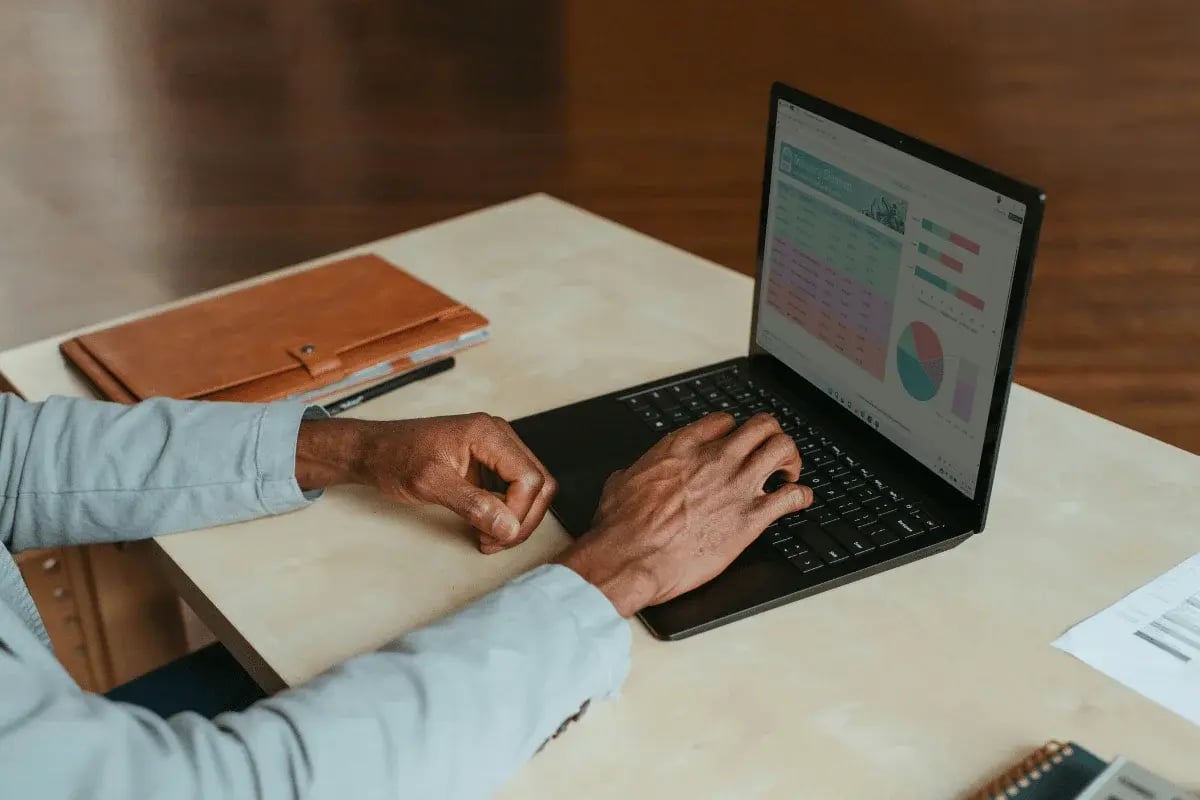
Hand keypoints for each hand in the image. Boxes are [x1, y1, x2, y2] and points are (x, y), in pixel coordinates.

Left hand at [295, 413, 555, 552]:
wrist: (375, 451)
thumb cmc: (395, 459)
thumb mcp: (430, 484)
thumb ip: (472, 505)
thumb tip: (508, 527)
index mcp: (488, 433)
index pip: (529, 478)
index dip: (519, 513)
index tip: (494, 536)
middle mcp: (499, 436)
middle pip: (539, 483)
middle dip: (523, 519)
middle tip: (494, 542)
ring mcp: (497, 448)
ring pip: (532, 488)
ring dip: (517, 518)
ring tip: (488, 537)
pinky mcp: (491, 463)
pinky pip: (515, 489)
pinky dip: (507, 512)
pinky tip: (485, 526)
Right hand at [554, 412, 812, 616]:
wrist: (630, 557)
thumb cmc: (622, 526)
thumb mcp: (621, 484)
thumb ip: (636, 473)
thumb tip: (628, 477)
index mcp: (682, 447)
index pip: (724, 421)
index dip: (734, 431)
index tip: (736, 443)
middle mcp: (715, 459)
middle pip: (762, 426)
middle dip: (771, 437)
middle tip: (770, 454)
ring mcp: (736, 486)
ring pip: (783, 449)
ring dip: (790, 459)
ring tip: (787, 473)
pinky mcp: (751, 518)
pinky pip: (791, 496)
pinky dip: (800, 496)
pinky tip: (799, 500)